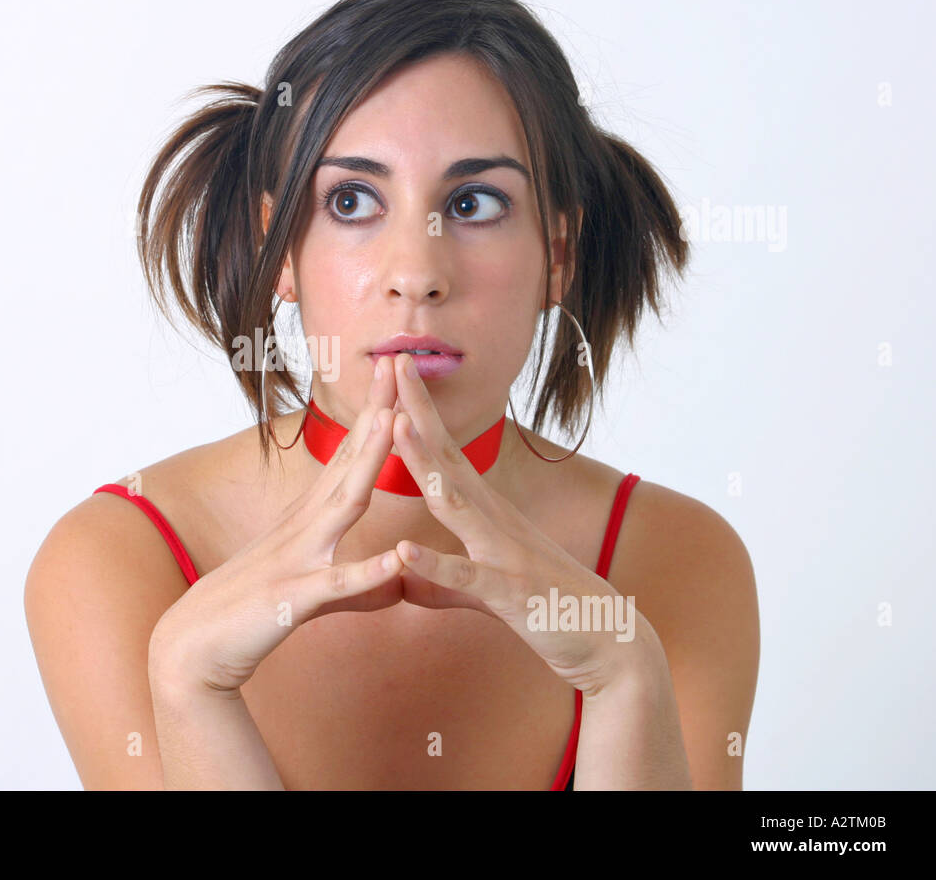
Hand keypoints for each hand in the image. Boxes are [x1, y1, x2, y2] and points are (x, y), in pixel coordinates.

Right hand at [149, 355, 404, 695]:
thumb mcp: (310, 591)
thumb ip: (357, 583)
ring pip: (343, 504)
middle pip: (350, 463)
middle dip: (377, 415)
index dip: (375, 417)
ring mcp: (298, 558)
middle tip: (398, 365)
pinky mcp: (294, 599)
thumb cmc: (248, 615)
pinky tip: (398, 558)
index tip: (397, 376)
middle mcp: (304, 528)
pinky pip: (337, 584)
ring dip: (369, 462)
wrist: (191, 649)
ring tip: (394, 422)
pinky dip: (369, 571)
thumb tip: (397, 577)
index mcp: (308, 521)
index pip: (348, 458)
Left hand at [387, 353, 650, 693]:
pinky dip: (437, 566)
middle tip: (395, 360)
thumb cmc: (549, 608)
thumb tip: (405, 579)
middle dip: (418, 412)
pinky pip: (468, 578)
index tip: (395, 371)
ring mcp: (504, 553)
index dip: (419, 414)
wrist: (609, 644)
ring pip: (456, 503)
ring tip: (395, 427)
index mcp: (487, 515)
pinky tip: (406, 552)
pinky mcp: (509, 593)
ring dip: (425, 464)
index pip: (446, 454)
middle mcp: (495, 521)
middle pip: (448, 459)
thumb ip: (443, 584)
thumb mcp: (485, 592)